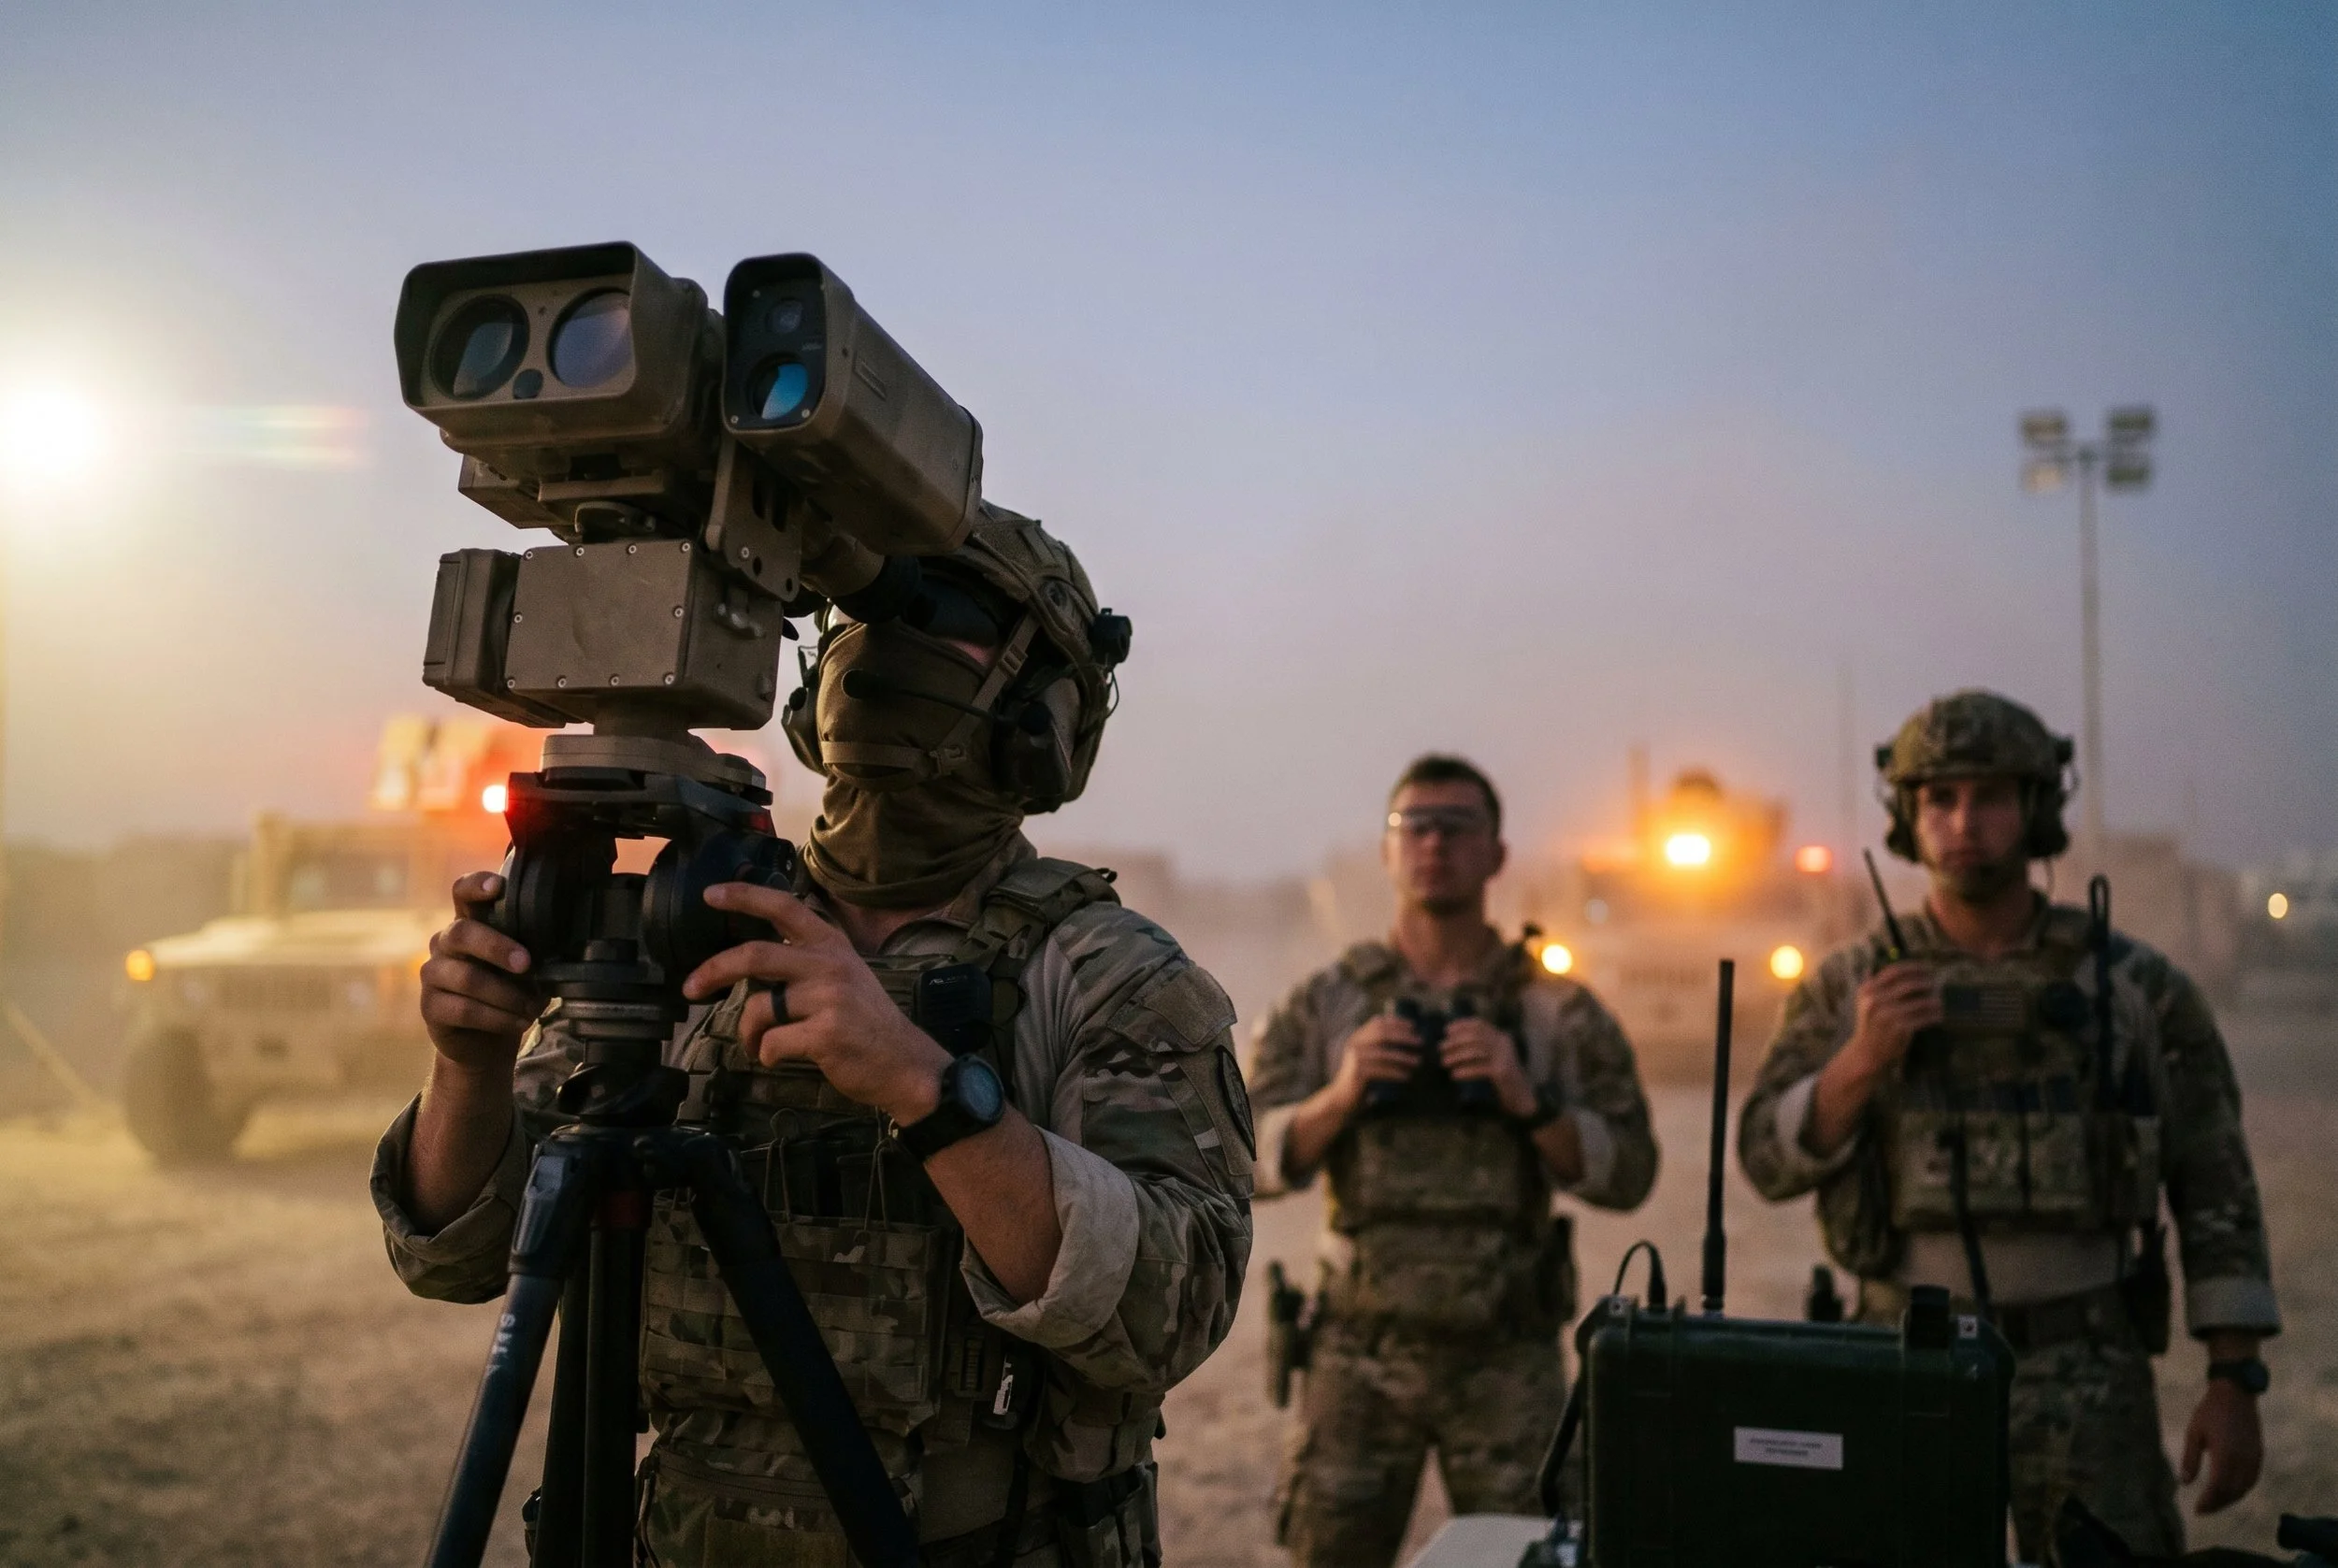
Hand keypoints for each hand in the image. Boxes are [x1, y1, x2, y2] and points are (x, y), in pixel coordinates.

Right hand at [418, 872, 542, 1075]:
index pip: (462, 892)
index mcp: (470, 922)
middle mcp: (445, 942)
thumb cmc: (510, 991)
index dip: (476, 884)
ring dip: (506, 994)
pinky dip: (497, 1018)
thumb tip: (562, 946)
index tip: (497, 886)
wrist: (486, 1040)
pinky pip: (464, 1009)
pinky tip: (518, 1022)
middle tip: (526, 964)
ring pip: (467, 977)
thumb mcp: (526, 967)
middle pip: (463, 933)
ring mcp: (433, 973)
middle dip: (498, 947)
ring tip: (531, 1007)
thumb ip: (534, 950)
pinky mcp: (430, 1006)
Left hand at [682, 882, 952, 1124]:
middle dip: (714, 970)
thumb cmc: (867, 1022)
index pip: (783, 907)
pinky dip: (766, 1055)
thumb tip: (750, 961)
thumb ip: (806, 960)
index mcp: (831, 945)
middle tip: (691, 986)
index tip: (711, 895)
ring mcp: (829, 998)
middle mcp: (829, 964)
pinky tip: (781, 1057)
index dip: (744, 896)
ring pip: (758, 1009)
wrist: (904, 1064)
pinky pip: (771, 1043)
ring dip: (747, 1033)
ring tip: (756, 1044)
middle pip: (755, 955)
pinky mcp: (826, 1033)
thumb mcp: (845, 975)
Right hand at [1330, 1013, 1422, 1109]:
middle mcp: (1354, 1044)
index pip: (1377, 1023)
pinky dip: (1396, 1072)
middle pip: (1382, 1034)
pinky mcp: (1358, 1072)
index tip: (1413, 1026)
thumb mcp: (1369, 1060)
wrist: (1342, 1099)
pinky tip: (1407, 1076)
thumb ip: (1380, 1048)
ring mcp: (1355, 1058)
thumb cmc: (1360, 1080)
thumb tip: (1407, 1038)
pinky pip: (1382, 1070)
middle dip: (1403, 1036)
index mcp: (1357, 1038)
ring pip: (1384, 1053)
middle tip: (1420, 1042)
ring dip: (1404, 1057)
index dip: (1396, 1022)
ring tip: (1418, 1061)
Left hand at [1440, 1017, 1534, 1118]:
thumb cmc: (1504, 1080)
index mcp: (1502, 1038)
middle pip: (1475, 1035)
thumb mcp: (1494, 1059)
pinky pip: (1479, 1068)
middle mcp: (1504, 1044)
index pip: (1480, 1024)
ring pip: (1475, 1050)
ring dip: (1457, 1055)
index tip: (1446, 1030)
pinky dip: (1465, 1071)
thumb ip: (1480, 1049)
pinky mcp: (1502, 1072)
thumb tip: (1452, 1043)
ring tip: (1444, 1062)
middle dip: (1455, 1041)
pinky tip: (1455, 1075)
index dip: (1462, 1025)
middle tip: (1441, 1048)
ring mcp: (1504, 1057)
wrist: (1523, 1099)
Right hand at [1847, 962, 1942, 1073]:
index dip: (1913, 967)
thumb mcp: (1863, 1003)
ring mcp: (1889, 1015)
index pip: (1893, 971)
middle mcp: (1877, 1001)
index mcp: (1868, 991)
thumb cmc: (1869, 1025)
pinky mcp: (1901, 1028)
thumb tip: (1871, 968)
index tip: (1926, 968)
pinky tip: (1938, 1015)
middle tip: (1935, 984)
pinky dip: (1934, 1015)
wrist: (1867, 1052)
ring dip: (1933, 1000)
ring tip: (1939, 1002)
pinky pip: (1924, 1018)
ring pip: (1920, 1002)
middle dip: (1926, 982)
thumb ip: (1868, 985)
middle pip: (1909, 985)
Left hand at [2181, 1377, 2263, 1513]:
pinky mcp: (2259, 1454)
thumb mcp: (2194, 1433)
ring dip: (2230, 1499)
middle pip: (2232, 1492)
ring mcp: (2254, 1458)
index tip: (2196, 1510)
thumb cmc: (2210, 1411)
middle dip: (2218, 1504)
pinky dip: (2242, 1489)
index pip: (2217, 1488)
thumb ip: (2190, 1459)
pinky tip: (2231, 1491)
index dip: (2208, 1502)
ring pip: (2244, 1488)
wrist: (2236, 1393)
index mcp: (2225, 1455)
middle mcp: (2242, 1460)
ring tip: (2215, 1503)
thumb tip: (2184, 1483)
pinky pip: (2252, 1479)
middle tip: (2203, 1510)